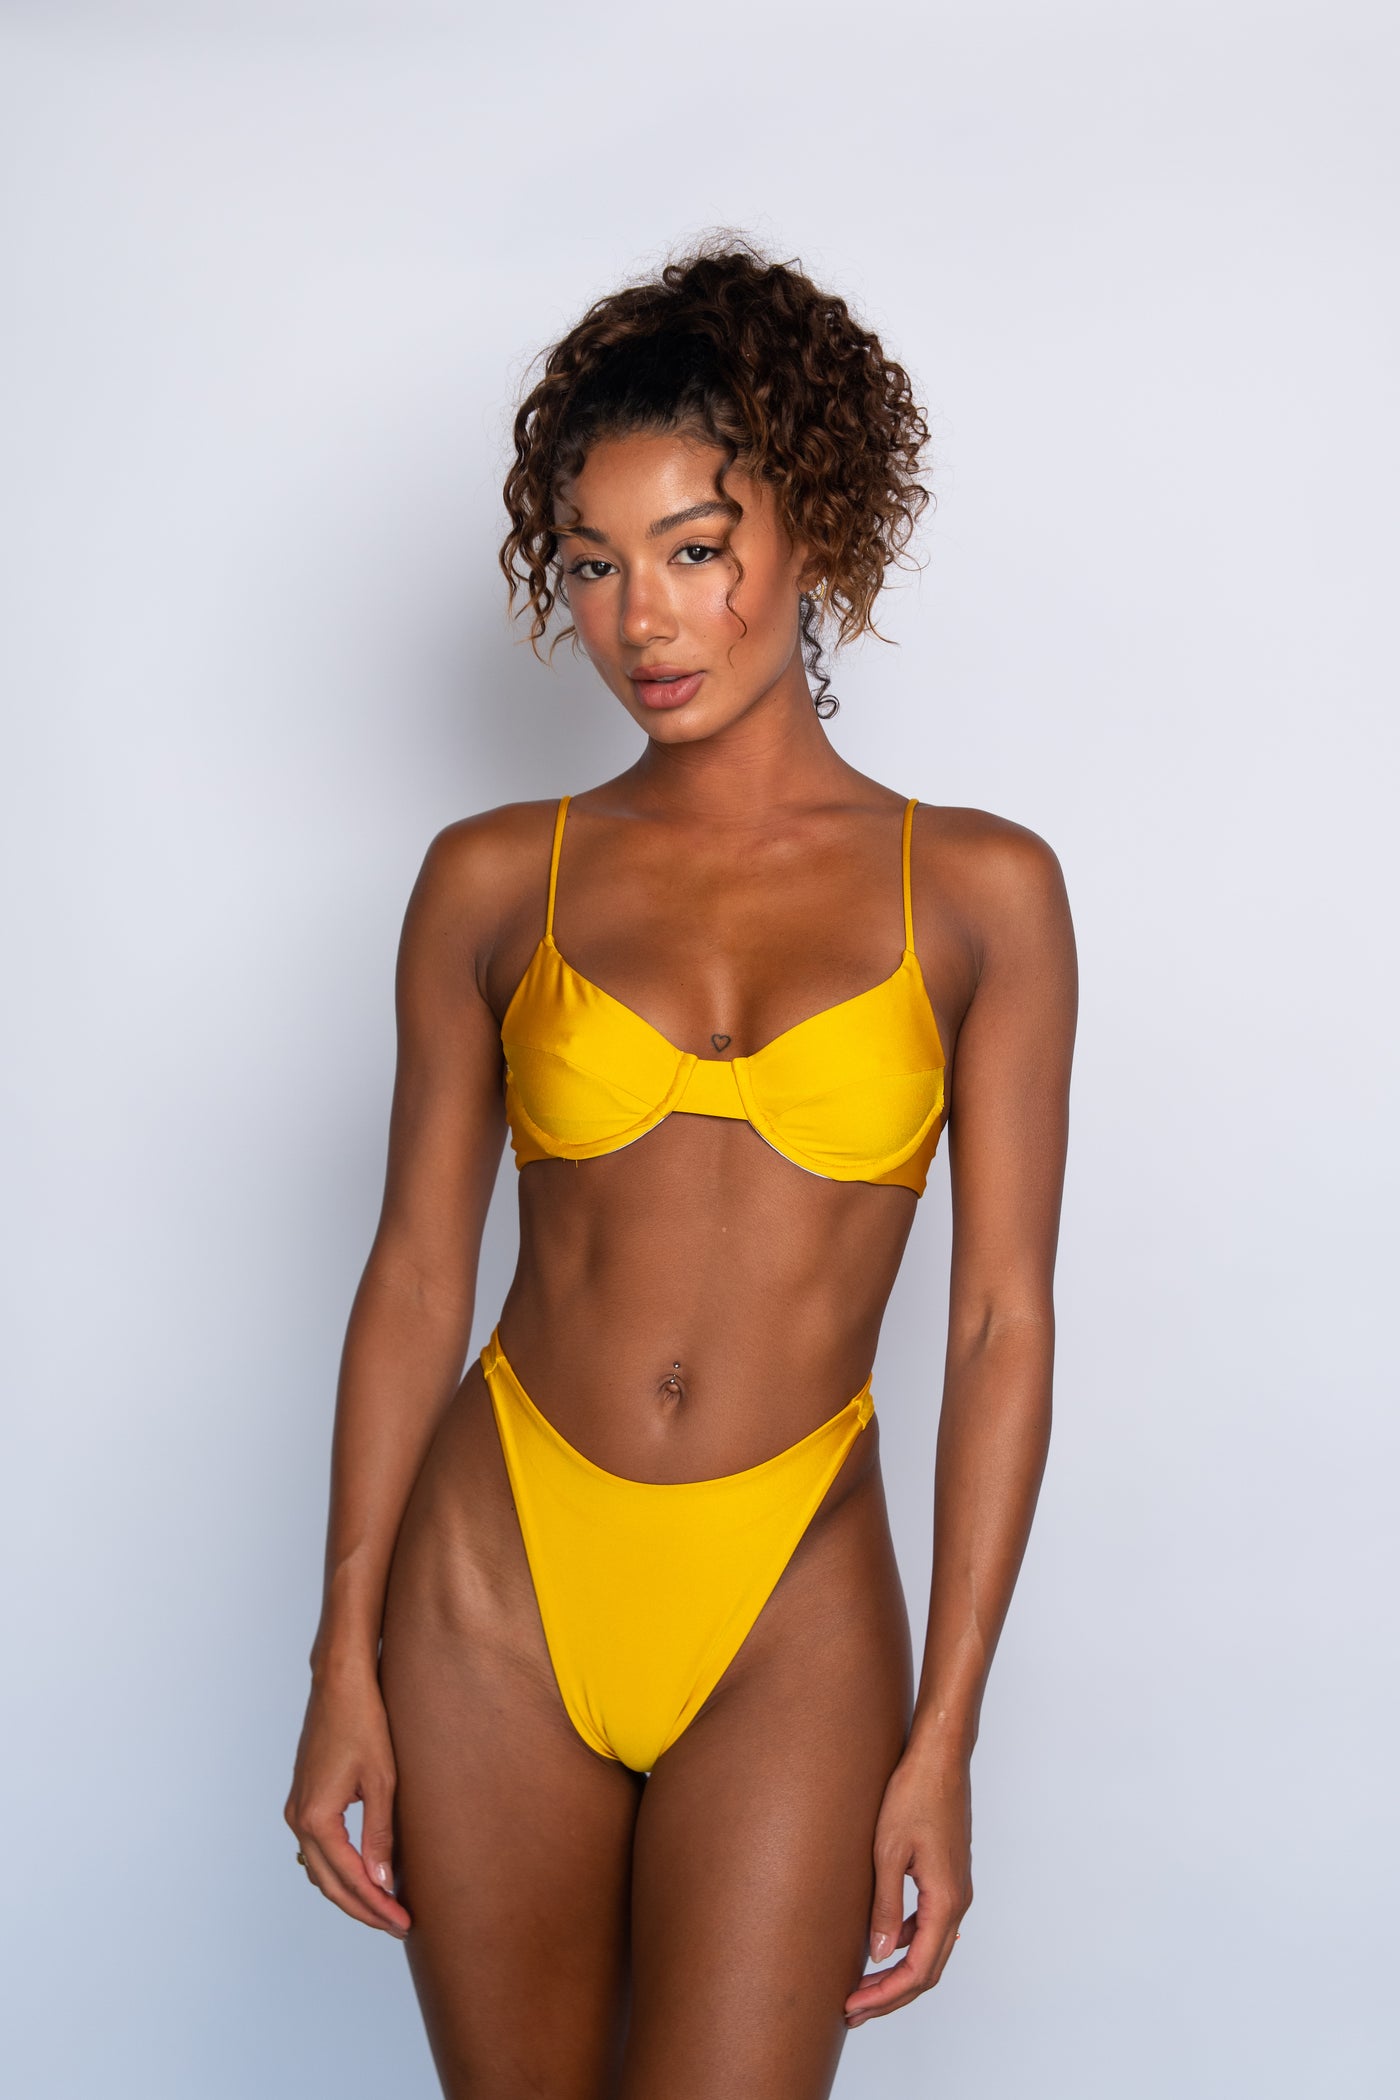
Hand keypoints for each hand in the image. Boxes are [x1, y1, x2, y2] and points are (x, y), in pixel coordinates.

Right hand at [284, 1662, 411, 1939]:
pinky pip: (317, 1849)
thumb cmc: (363, 1724)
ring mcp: (297, 1810)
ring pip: (320, 1869)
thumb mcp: (382, 1782)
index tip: (401, 1922)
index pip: (348, 1879)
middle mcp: (299, 1819)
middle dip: (363, 1908)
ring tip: (383, 1907)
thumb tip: (382, 1881)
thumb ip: (380, 1836)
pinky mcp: (303, 1800)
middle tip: (396, 1924)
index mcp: (316, 1819)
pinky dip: (338, 1870)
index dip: (376, 1905)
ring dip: (349, 1892)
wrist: (340, 1686)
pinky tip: (361, 1875)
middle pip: (329, 1883)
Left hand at [844, 1749, 972, 2026]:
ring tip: (862, 1987)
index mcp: (946, 1901)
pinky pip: (930, 1925)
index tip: (854, 2006)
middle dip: (891, 1995)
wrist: (939, 1758)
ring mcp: (955, 1890)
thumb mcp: (889, 1852)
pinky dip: (907, 1944)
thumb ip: (885, 1907)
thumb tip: (879, 1955)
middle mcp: (957, 1902)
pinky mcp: (947, 1877)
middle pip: (928, 1969)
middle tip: (853, 2010)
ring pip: (930, 1949)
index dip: (886, 1995)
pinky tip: (882, 1944)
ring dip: (899, 1972)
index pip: (919, 1970)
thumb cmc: (913, 1795)